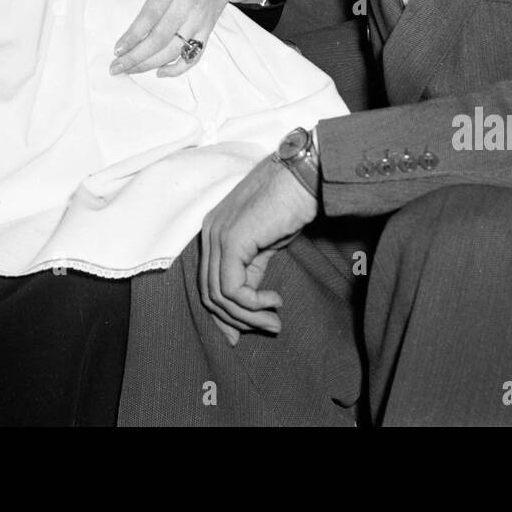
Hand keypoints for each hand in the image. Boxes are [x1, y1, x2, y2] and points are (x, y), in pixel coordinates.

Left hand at [111, 0, 263, 76]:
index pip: (150, 16)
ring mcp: (199, 21)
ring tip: (131, 70)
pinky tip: (161, 72)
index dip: (133, 35)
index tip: (118, 49)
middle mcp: (187, 7)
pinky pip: (194, 55)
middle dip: (136, 56)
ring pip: (174, 50)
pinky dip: (179, 68)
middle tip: (117, 67)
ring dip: (151, 64)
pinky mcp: (207, 30)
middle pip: (160, 38)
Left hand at [199, 155, 317, 344]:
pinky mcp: (232, 241)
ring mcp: (217, 235)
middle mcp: (209, 232)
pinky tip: (274, 301)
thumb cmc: (291, 203)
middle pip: (209, 292)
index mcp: (214, 231)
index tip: (241, 334)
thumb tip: (248, 303)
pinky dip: (252, 304)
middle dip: (237, 320)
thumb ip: (251, 268)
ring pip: (219, 295)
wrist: (305, 176)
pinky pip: (232, 289)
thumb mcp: (266, 243)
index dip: (223, 314)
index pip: (207, 282)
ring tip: (275, 321)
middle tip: (270, 328)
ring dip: (249, 317)